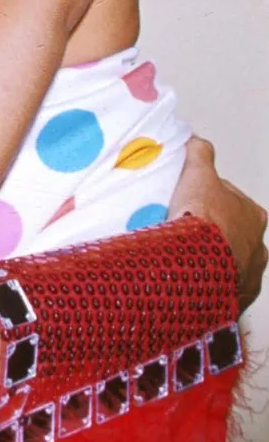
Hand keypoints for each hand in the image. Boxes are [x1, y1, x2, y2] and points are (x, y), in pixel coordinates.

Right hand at [169, 137, 266, 312]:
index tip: (190, 201)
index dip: (209, 198)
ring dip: (209, 259)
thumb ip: (200, 155)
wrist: (196, 265)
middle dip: (212, 232)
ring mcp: (248, 276)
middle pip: (232, 234)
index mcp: (254, 215)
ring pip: (227, 263)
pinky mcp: (235, 299)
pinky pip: (219, 288)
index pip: (232, 201)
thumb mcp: (198, 174)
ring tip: (182, 256)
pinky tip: (187, 277)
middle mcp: (258, 248)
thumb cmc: (203, 221)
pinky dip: (205, 283)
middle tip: (184, 230)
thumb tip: (197, 142)